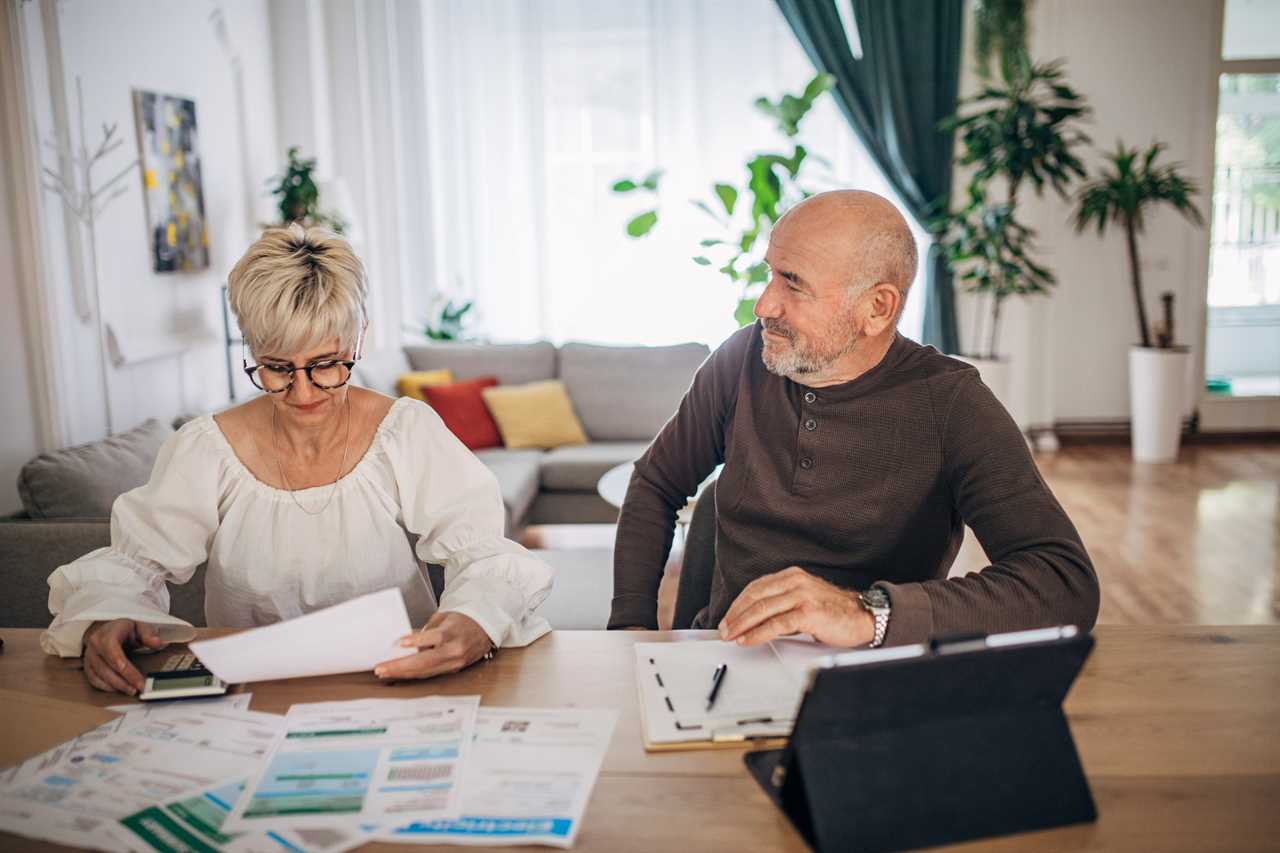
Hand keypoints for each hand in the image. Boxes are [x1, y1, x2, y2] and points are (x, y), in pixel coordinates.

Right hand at [82, 619, 165, 694]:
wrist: (108, 628)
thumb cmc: (124, 628)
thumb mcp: (139, 625)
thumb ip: (148, 634)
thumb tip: (157, 643)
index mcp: (107, 635)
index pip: (115, 657)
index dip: (128, 672)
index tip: (140, 682)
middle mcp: (95, 646)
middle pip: (107, 669)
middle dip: (123, 682)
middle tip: (137, 689)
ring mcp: (89, 656)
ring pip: (99, 676)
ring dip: (115, 686)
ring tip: (131, 690)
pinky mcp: (87, 664)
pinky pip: (93, 679)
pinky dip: (105, 687)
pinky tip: (117, 689)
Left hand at [374, 611, 492, 680]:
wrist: (484, 629)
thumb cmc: (462, 620)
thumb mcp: (443, 618)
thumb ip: (425, 630)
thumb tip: (404, 641)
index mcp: (453, 633)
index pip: (435, 637)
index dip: (417, 640)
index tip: (401, 642)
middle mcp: (455, 651)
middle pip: (425, 661)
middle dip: (401, 666)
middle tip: (381, 667)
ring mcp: (454, 663)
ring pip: (425, 671)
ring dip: (403, 673)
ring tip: (385, 672)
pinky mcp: (452, 669)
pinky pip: (430, 673)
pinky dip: (413, 674)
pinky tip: (400, 673)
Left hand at [718, 566, 873, 647]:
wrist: (863, 616)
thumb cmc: (834, 611)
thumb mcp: (804, 598)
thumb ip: (783, 602)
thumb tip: (755, 619)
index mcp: (792, 576)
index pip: (756, 587)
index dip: (738, 603)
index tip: (728, 617)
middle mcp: (795, 582)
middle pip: (755, 597)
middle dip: (736, 615)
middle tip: (724, 629)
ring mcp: (802, 596)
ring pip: (762, 609)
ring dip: (742, 624)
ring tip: (731, 636)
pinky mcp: (808, 613)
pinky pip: (776, 624)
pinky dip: (758, 633)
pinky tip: (748, 640)